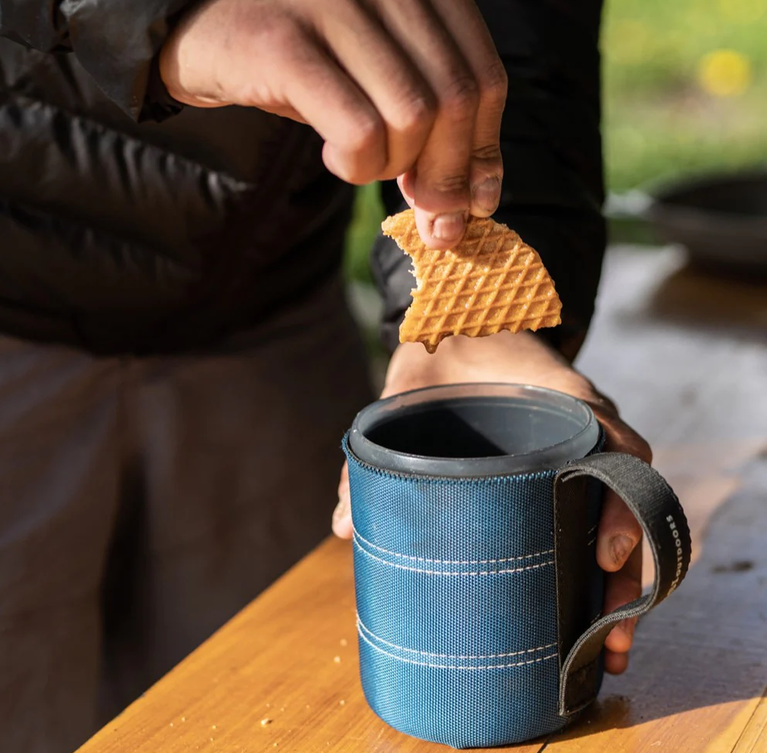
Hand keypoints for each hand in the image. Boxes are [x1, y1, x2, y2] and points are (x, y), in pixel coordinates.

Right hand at [159, 0, 505, 248]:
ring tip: (360, 161)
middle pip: (455, 102)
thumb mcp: (380, 70)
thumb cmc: (303, 54)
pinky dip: (356, 165)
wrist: (200, 25)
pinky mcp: (285, 41)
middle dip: (446, 176)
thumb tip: (479, 198)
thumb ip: (435, 113)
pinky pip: (358, 132)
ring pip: (411, 119)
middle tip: (427, 215)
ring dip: (391, 167)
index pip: (485, 76)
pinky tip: (334, 157)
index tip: (474, 202)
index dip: (484, 151)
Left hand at [332, 332, 648, 674]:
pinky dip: (595, 562)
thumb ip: (376, 447)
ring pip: (619, 519)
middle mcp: (586, 431)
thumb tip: (342, 528)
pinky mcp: (559, 468)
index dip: (622, 507)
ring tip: (607, 648)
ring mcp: (579, 451)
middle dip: (628, 574)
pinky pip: (590, 514)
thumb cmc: (445, 354)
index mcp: (563, 403)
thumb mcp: (412, 387)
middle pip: (629, 504)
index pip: (620, 452)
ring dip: (621, 583)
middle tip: (611, 636)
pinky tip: (584, 615)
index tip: (604, 556)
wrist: (460, 323)